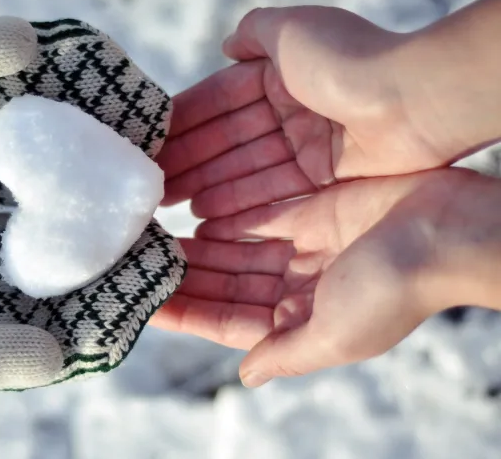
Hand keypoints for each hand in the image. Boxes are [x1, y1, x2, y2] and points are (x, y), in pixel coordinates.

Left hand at [151, 168, 500, 385]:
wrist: (448, 228)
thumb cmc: (396, 289)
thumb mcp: (335, 334)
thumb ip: (286, 353)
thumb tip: (246, 376)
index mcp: (301, 323)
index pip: (226, 321)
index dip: (185, 313)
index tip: (141, 302)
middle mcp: (297, 287)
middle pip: (224, 282)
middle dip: (183, 275)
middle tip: (136, 258)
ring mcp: (303, 247)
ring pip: (234, 249)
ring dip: (195, 244)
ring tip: (151, 232)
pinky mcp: (311, 210)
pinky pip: (256, 214)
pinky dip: (224, 215)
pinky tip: (188, 208)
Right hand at [157, 6, 462, 217]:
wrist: (413, 100)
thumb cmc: (347, 60)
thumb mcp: (291, 30)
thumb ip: (254, 32)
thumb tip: (227, 46)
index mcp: (280, 74)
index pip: (220, 101)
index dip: (185, 123)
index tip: (153, 145)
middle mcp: (292, 110)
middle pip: (229, 141)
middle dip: (190, 162)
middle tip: (154, 185)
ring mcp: (308, 146)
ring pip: (245, 170)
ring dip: (208, 187)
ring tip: (172, 206)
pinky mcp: (324, 178)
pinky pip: (271, 193)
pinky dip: (239, 205)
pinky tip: (206, 217)